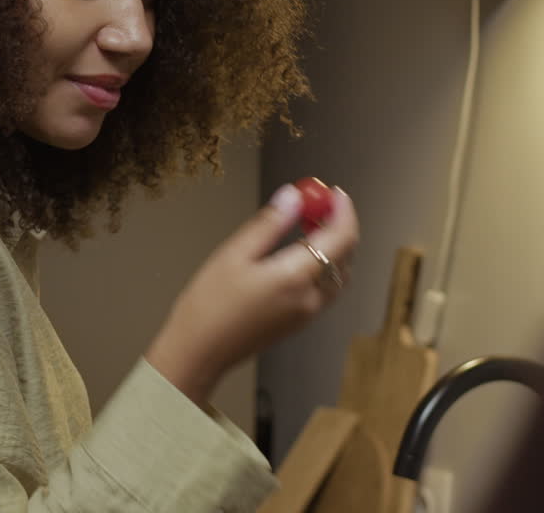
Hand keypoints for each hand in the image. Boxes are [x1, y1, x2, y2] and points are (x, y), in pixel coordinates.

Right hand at [145, 183, 358, 406]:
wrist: (199, 352)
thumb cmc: (209, 305)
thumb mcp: (233, 254)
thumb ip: (268, 224)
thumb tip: (292, 197)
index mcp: (294, 278)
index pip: (340, 238)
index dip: (342, 211)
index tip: (335, 192)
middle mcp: (309, 298)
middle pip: (344, 255)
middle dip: (338, 225)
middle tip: (318, 203)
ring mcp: (307, 314)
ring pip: (338, 274)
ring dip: (333, 246)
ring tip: (308, 224)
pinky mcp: (299, 322)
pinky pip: (326, 288)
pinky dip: (324, 265)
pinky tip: (298, 253)